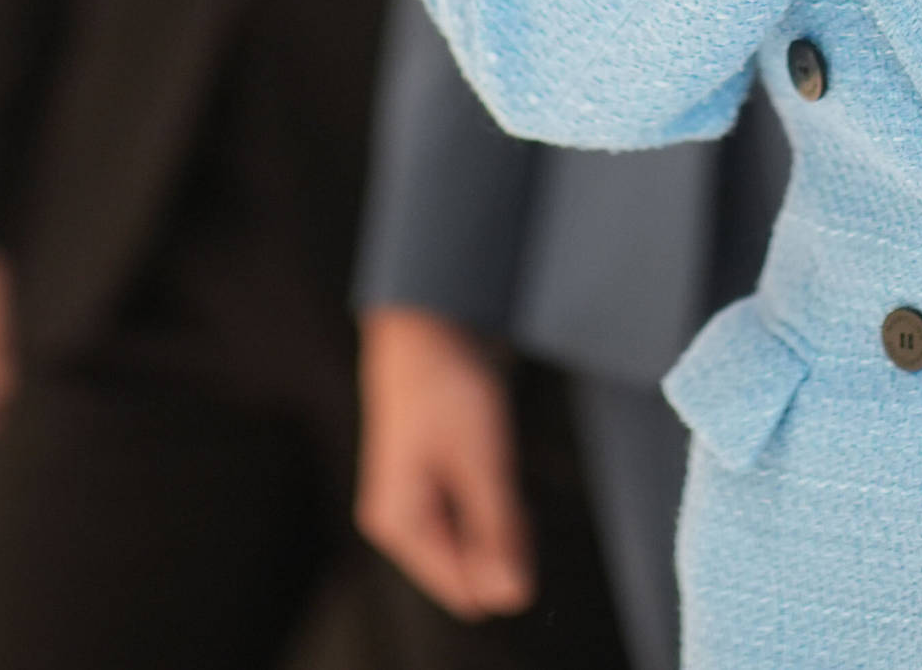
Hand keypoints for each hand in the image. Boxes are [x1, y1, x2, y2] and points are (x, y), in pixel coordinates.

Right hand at [355, 305, 533, 619]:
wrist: (428, 323)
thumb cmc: (443, 382)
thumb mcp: (482, 462)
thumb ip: (497, 533)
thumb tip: (512, 598)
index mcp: (400, 526)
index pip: (463, 591)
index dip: (507, 568)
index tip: (521, 521)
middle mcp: (402, 521)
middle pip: (472, 567)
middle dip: (505, 539)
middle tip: (506, 480)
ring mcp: (417, 501)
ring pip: (477, 539)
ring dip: (502, 516)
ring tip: (498, 463)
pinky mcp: (435, 480)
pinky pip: (475, 512)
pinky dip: (497, 497)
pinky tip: (498, 464)